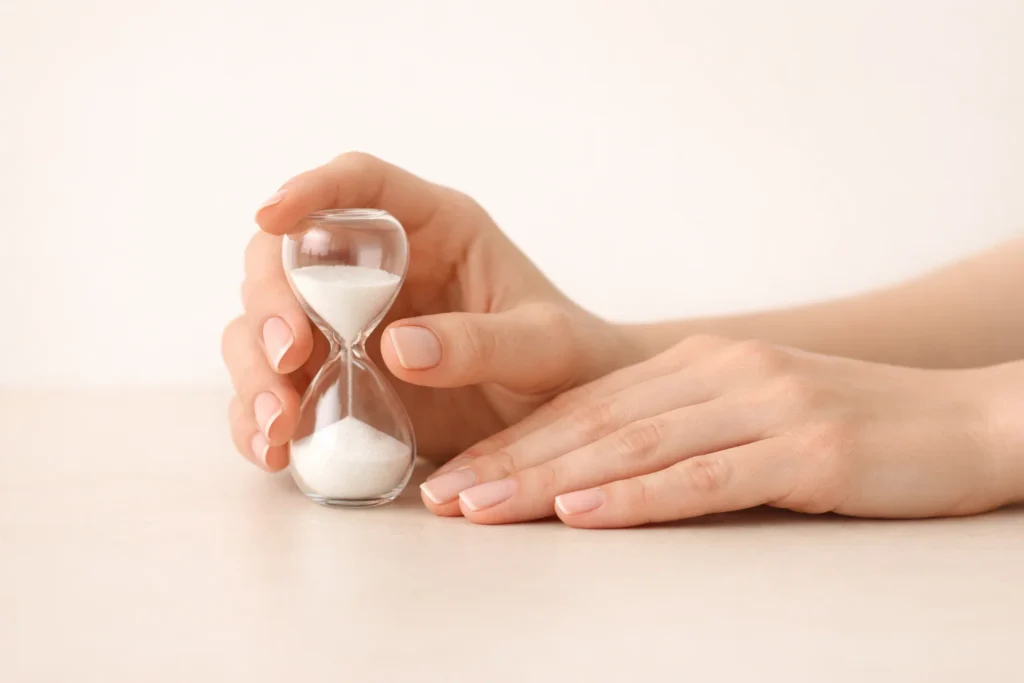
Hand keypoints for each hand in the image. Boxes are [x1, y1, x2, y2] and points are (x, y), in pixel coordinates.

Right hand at [222, 152, 640, 471]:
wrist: (570, 419)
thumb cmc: (568, 361)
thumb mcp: (544, 347)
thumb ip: (483, 342)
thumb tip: (397, 348)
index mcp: (434, 230)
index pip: (362, 184)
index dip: (311, 189)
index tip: (270, 213)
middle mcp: (379, 270)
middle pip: (288, 256)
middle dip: (272, 301)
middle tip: (288, 357)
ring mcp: (350, 326)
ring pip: (264, 324)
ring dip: (255, 367)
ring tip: (277, 424)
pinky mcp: (339, 381)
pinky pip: (278, 390)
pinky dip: (260, 417)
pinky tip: (274, 451)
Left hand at [420, 335, 1023, 525]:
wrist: (973, 419)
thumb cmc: (858, 428)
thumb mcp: (756, 415)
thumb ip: (685, 431)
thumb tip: (601, 474)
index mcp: (703, 362)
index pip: (589, 405)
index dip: (517, 442)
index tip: (459, 477)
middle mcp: (722, 372)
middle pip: (594, 423)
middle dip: (511, 463)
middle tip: (445, 498)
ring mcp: (764, 405)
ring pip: (632, 446)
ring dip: (549, 481)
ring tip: (484, 508)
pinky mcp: (806, 448)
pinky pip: (705, 477)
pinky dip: (637, 497)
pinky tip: (583, 514)